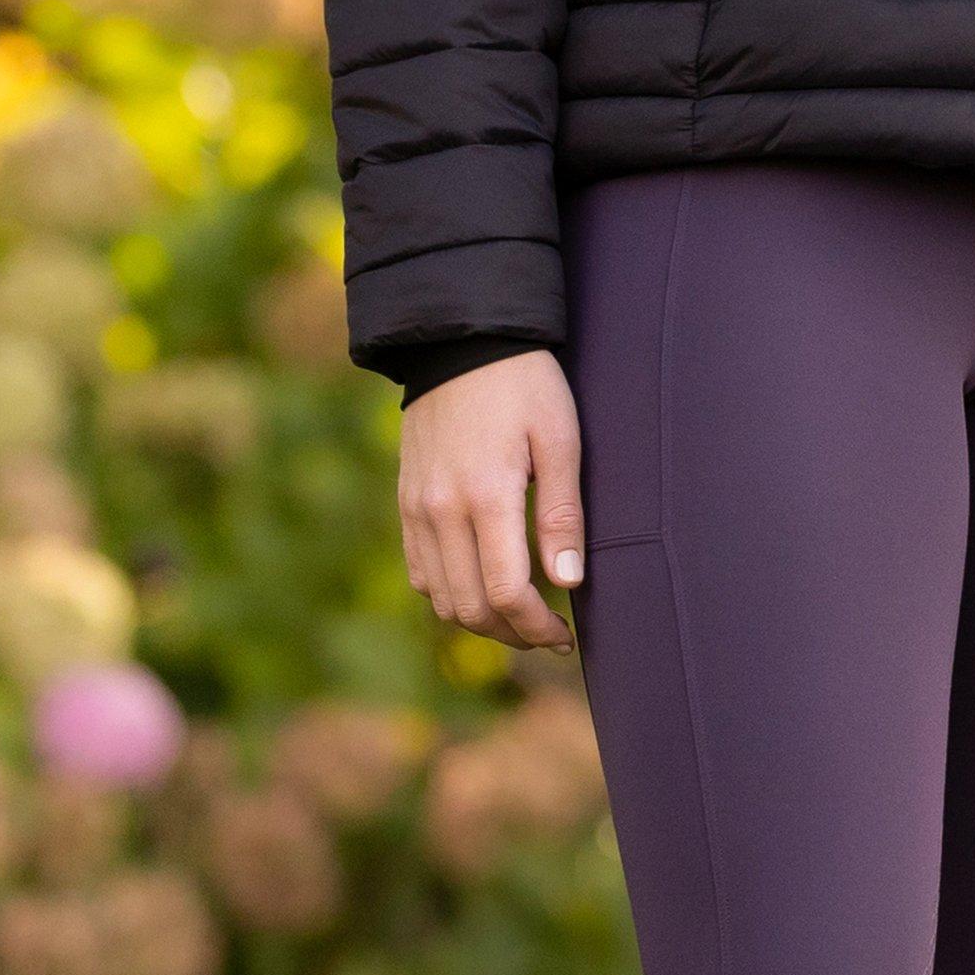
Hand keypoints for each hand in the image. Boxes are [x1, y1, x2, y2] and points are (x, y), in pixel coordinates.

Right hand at [395, 350, 585, 650]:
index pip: (506, 594)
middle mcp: (442, 512)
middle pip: (471, 609)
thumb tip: (568, 582)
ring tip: (522, 615)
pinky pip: (421, 572)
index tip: (567, 635)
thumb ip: (562, 513)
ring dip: (482, 621)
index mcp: (486, 496)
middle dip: (513, 634)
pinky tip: (483, 585)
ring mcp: (417, 510)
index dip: (538, 627)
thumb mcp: (560, 437)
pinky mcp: (406, 503)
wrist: (461, 340)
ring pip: (442, 600)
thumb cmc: (524, 383)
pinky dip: (450, 595)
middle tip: (551, 634)